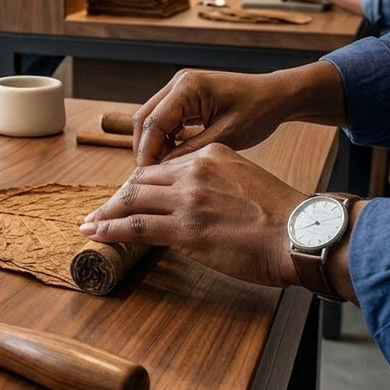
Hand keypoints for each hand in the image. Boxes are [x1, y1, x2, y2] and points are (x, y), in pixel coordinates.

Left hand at [79, 144, 303, 288]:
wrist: (300, 234)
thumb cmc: (283, 216)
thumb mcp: (246, 181)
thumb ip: (218, 184)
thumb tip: (200, 205)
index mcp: (211, 154)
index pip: (163, 168)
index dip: (141, 185)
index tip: (128, 196)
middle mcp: (194, 170)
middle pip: (141, 181)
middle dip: (116, 197)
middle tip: (99, 211)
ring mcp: (187, 199)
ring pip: (132, 200)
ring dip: (106, 214)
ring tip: (89, 224)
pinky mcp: (184, 228)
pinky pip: (135, 226)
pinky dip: (110, 230)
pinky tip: (96, 234)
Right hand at [129, 68, 296, 165]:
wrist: (277, 95)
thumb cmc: (259, 112)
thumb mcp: (226, 137)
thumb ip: (191, 152)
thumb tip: (161, 170)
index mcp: (188, 88)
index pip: (153, 122)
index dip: (147, 152)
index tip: (146, 178)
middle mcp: (179, 82)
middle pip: (144, 118)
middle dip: (145, 148)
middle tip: (150, 177)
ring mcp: (180, 87)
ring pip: (151, 119)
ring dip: (153, 144)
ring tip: (162, 170)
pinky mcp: (185, 96)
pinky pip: (164, 118)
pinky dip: (164, 137)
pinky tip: (173, 156)